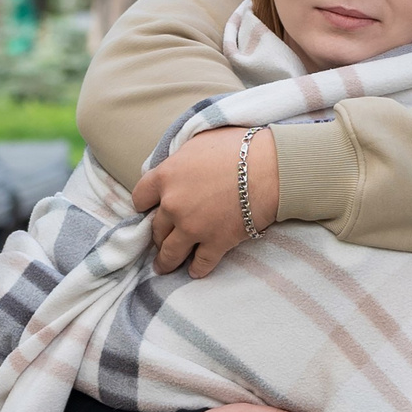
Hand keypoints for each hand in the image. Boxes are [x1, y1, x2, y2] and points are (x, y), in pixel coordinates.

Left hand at [132, 126, 279, 277]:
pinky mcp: (216, 243)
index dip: (144, 204)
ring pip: (170, 253)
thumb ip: (181, 158)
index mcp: (166, 176)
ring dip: (166, 261)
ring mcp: (193, 228)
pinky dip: (197, 269)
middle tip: (160, 239)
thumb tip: (175, 164)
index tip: (148, 210)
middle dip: (158, 234)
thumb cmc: (240, 147)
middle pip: (155, 228)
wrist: (272, 167)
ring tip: (164, 266)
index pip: (140, 196)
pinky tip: (194, 271)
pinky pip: (200, 264)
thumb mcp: (200, 141)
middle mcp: (174, 205)